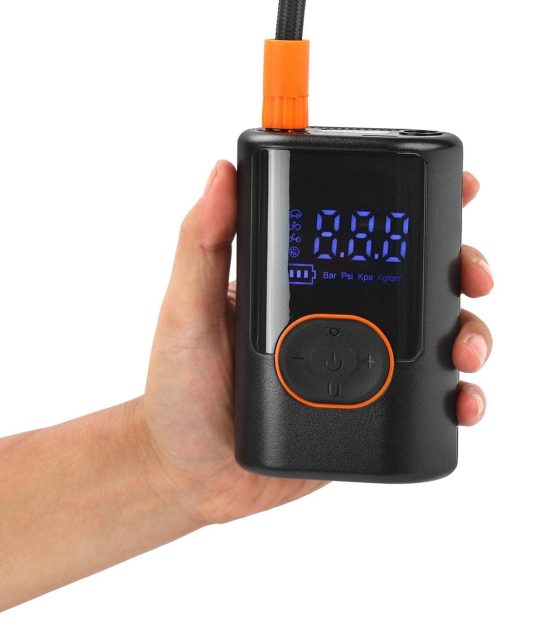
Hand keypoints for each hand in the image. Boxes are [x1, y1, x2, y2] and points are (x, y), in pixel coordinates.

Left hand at [137, 162, 492, 526]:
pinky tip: (463, 401)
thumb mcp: (185, 307)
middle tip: (472, 277)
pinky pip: (429, 401)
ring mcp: (358, 364)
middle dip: (460, 266)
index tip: (459, 186)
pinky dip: (460, 397)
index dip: (414, 204)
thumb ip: (201, 243)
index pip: (361, 228)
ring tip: (466, 350)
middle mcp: (336, 312)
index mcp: (298, 277)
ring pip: (436, 334)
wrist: (186, 475)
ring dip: (471, 331)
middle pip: (417, 276)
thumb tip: (220, 173)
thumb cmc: (176, 386)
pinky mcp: (369, 413)